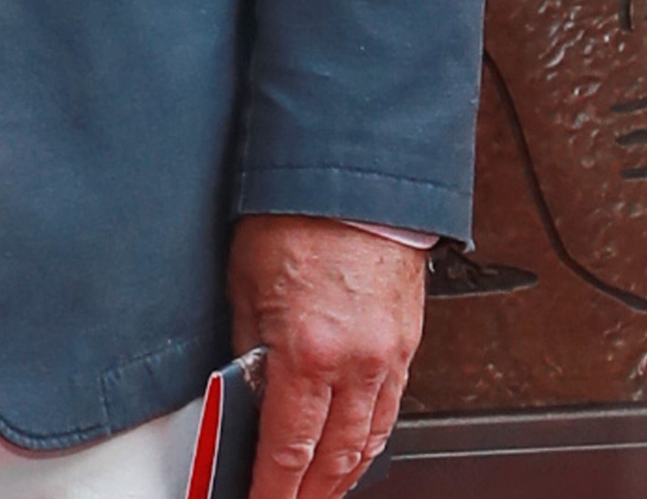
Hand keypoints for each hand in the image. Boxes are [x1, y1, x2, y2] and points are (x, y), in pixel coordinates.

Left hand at [226, 214, 423, 498]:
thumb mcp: (244, 286)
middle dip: (309, 493)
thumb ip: (246, 350)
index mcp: (307, 353)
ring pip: (367, 440)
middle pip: (333, 456)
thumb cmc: (295, 217)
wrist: (355, 179)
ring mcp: (387, 356)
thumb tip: (241, 392)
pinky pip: (390, 409)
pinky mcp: (406, 343)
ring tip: (318, 493)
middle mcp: (355, 363)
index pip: (287, 448)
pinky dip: (369, 440)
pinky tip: (355, 450)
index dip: (273, 488)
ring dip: (342, 475)